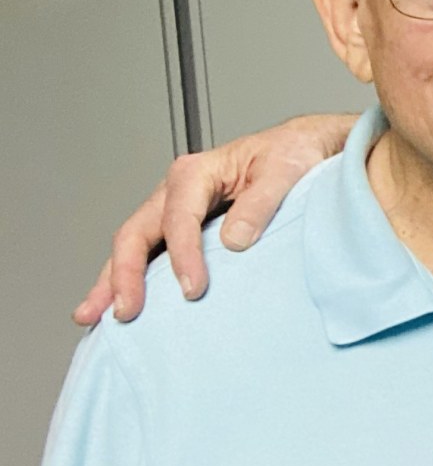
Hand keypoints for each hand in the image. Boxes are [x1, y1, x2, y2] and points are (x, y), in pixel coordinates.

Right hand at [74, 114, 357, 325]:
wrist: (303, 149)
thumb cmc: (293, 155)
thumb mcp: (285, 171)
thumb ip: (260, 203)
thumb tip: (233, 240)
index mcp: (196, 172)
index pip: (178, 220)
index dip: (183, 257)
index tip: (194, 289)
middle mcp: (176, 190)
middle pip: (135, 234)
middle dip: (123, 275)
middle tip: (124, 312)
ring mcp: (174, 208)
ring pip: (132, 246)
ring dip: (113, 281)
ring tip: (95, 316)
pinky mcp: (182, 226)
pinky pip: (149, 252)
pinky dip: (131, 277)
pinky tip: (121, 302)